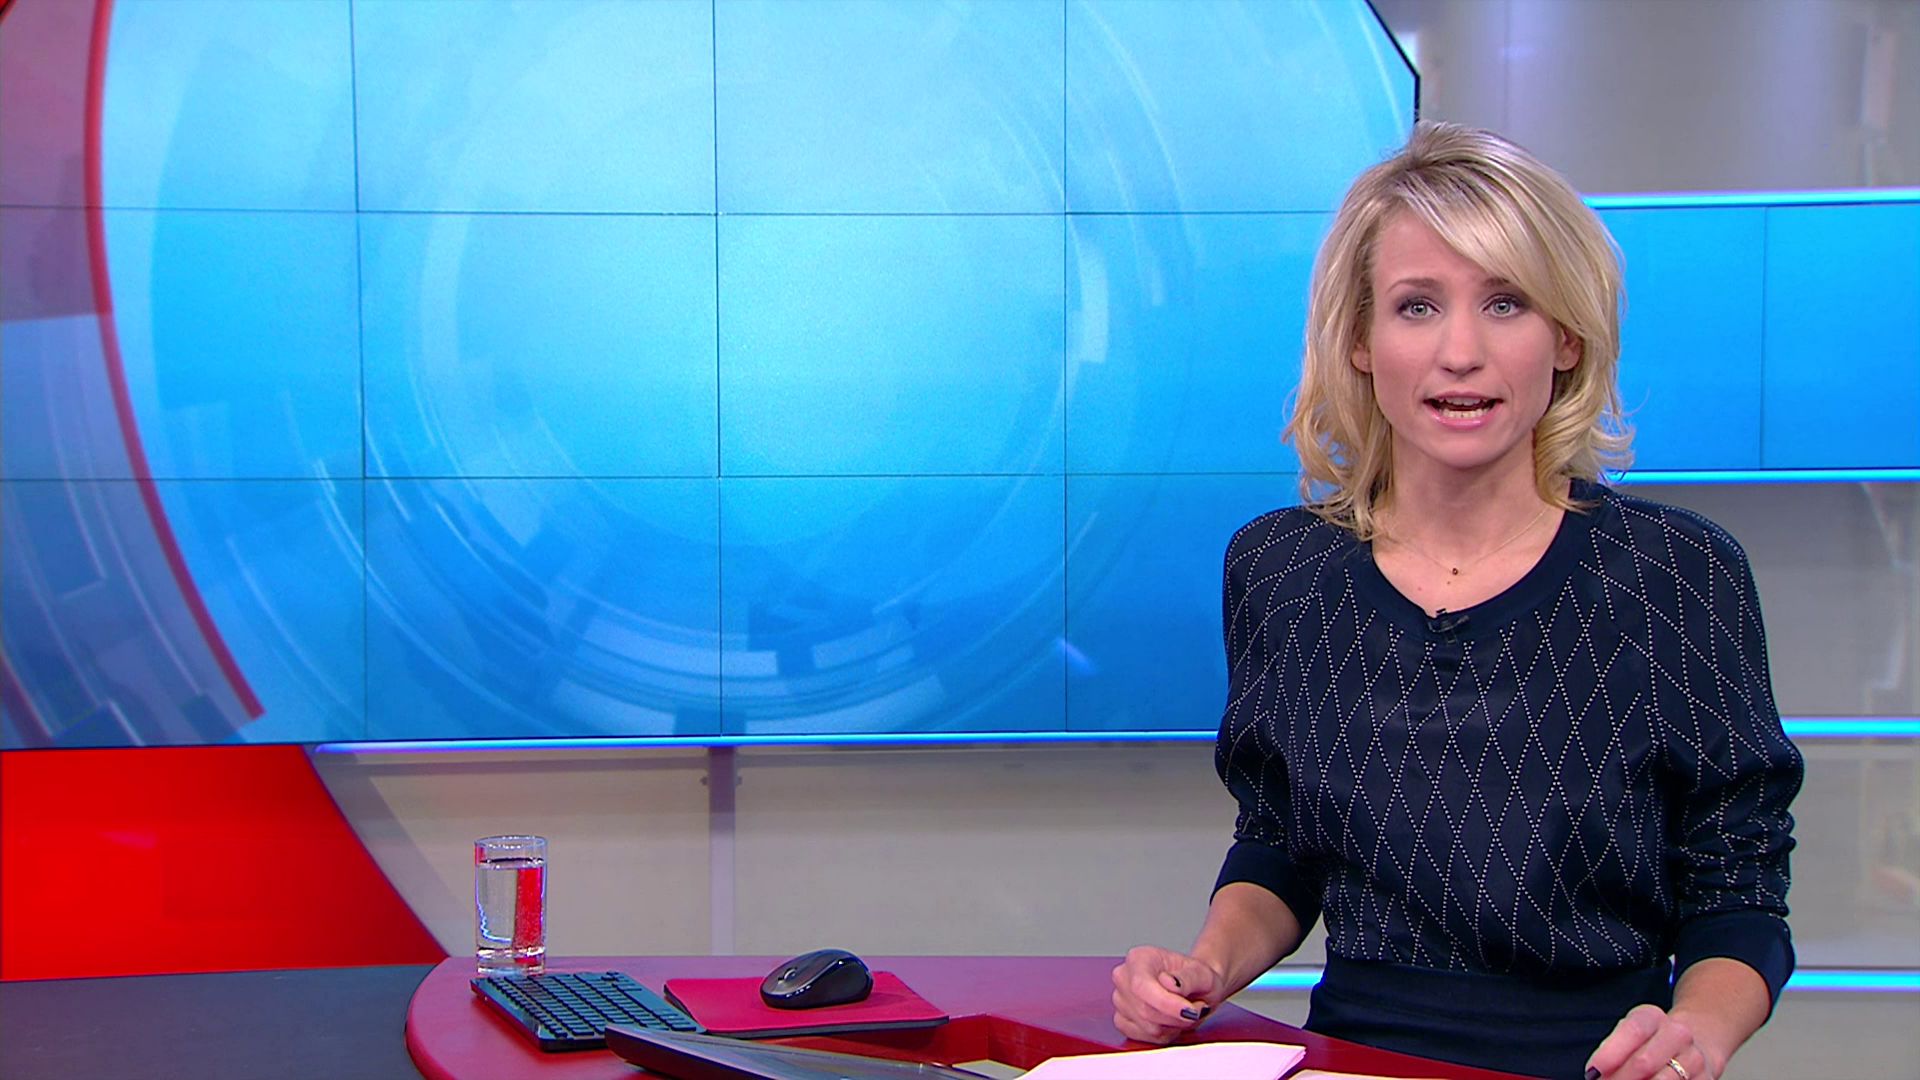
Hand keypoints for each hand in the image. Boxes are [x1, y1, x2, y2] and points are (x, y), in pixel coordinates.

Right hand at [1110, 945, 1223, 1044]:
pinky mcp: (1121, 1020)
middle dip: (1176, 1017)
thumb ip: (1188, 977)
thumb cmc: (1194, 977)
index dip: (1166, 1003)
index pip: (1142, 986)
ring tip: (1184, 1012)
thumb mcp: (1201, 973)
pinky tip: (1171, 1021)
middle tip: (1196, 1009)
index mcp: (1139, 958)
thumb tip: (1170, 983)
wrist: (1193, 988)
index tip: (1189, 1011)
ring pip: (1148, 1027)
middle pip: (1145, 1011)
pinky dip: (1164, 1034)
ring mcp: (1120, 1000)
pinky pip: (1144, 1037)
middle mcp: (1124, 977)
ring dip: (1173, 1025)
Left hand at [1587, 1004, 1725, 1079]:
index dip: (1610, 1054)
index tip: (1593, 1071)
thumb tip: (1595, 1075)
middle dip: (1620, 1079)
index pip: (1632, 1031)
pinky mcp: (1706, 1079)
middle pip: (1644, 1061)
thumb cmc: (1651, 1040)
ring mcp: (1694, 1058)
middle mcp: (1677, 1034)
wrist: (1696, 1042)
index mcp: (1652, 1017)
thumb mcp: (1628, 1035)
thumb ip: (1611, 1051)